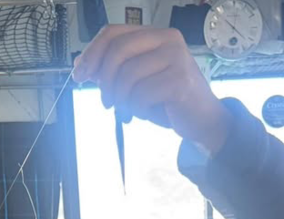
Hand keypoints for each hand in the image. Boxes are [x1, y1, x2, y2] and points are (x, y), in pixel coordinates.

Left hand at [73, 25, 230, 153]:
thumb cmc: (169, 100)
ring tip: (128, 110)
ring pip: (127, 76)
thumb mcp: (139, 79)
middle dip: (104, 81)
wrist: (203, 120)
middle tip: (106, 101)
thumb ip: (115, 69)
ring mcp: (176, 59)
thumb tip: (81, 66)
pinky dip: (137, 109)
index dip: (92, 53)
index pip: (113, 33)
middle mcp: (168, 40)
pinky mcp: (179, 82)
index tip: (80, 74)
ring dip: (121, 99)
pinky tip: (146, 112)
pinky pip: (141, 95)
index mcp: (155, 35)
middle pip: (117, 52)